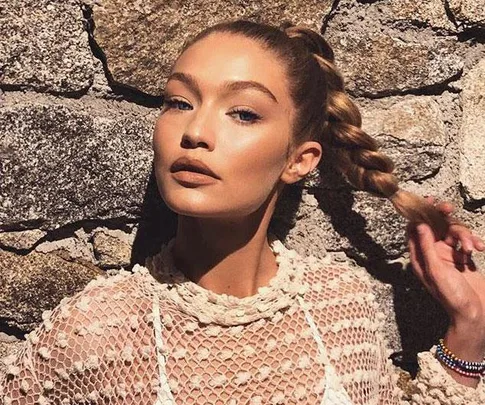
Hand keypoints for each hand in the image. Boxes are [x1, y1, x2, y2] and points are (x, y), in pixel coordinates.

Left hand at [407, 199, 484, 385]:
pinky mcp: (462, 258)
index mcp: (419, 257)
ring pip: (452, 233)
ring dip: (463, 235)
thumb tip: (419, 224)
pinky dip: (473, 242)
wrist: (476, 314)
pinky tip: (480, 249)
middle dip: (442, 218)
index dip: (418, 214)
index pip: (414, 230)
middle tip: (448, 208)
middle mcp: (431, 254)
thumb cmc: (452, 295)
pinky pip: (465, 242)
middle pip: (434, 227)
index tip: (426, 201)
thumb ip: (427, 247)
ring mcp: (447, 255)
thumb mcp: (436, 270)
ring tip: (473, 247)